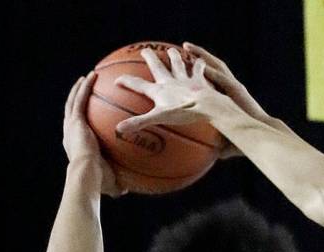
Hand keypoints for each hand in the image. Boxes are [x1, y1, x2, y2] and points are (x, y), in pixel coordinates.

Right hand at [62, 73, 124, 197]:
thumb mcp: (109, 183)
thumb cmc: (98, 183)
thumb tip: (126, 189)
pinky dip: (85, 87)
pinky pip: (81, 99)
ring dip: (81, 88)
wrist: (87, 176)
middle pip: (73, 110)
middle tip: (85, 88)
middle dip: (78, 98)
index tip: (88, 113)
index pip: (77, 129)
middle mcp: (70, 133)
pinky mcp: (76, 121)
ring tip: (89, 77)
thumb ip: (117, 184)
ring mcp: (71, 126)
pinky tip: (93, 76)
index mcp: (76, 146)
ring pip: (74, 101)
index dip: (81, 119)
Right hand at [115, 49, 235, 140]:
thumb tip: (119, 129)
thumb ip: (139, 123)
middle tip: (144, 50)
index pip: (138, 85)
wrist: (207, 105)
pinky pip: (199, 69)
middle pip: (157, 66)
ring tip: (171, 50)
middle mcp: (170, 81)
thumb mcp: (159, 119)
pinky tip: (201, 60)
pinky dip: (199, 64)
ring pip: (178, 63)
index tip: (116, 80)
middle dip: (150, 58)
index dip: (126, 82)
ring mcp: (185, 79)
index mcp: (159, 91)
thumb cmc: (183, 113)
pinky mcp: (200, 81)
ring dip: (174, 56)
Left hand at [179, 43, 270, 156]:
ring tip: (186, 48)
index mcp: (230, 94)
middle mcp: (232, 87)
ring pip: (216, 66)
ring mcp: (235, 87)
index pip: (214, 76)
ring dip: (201, 56)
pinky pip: (221, 77)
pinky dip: (209, 70)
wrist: (264, 133)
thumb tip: (217, 155)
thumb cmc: (249, 136)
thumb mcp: (231, 137)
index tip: (188, 61)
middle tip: (184, 47)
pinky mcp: (237, 91)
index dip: (202, 68)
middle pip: (213, 65)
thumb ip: (223, 143)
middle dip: (199, 55)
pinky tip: (198, 64)